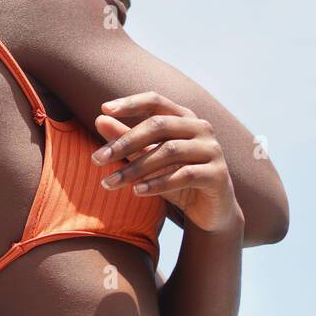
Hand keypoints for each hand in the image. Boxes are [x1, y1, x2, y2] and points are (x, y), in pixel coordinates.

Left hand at [90, 91, 243, 234]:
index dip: (131, 103)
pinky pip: (184, 175)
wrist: (212, 213)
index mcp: (185, 118)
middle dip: (125, 142)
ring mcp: (212, 151)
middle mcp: (202, 129)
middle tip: (97, 158)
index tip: (104, 109)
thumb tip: (99, 119)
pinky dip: (158, 183)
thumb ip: (128, 141)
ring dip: (136, 168)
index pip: (156, 102)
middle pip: (159, 126)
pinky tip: (137, 192)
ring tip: (110, 182)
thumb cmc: (178, 182)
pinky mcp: (218, 175)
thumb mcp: (150, 161)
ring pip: (169, 152)